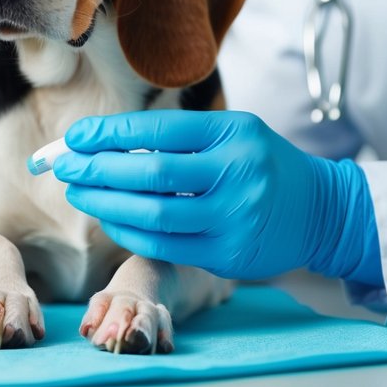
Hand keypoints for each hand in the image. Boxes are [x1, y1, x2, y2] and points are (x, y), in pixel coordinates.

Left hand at [52, 110, 381, 282]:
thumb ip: (176, 140)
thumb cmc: (261, 165)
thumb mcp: (232, 135)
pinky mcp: (228, 255)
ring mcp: (234, 218)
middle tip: (64, 166)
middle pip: (149, 174)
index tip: (75, 137)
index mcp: (233, 133)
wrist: (322, 211)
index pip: (157, 131)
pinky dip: (129, 232)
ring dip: (105, 204)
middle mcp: (237, 173)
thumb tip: (100, 143)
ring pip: (153, 215)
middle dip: (97, 169)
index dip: (109, 134)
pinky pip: (165, 246)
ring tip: (78, 192)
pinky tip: (110, 218)